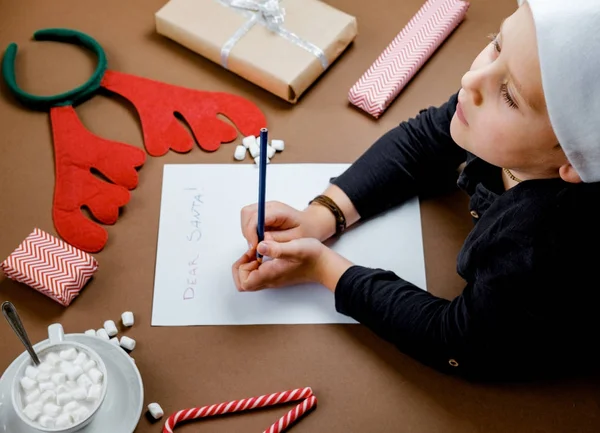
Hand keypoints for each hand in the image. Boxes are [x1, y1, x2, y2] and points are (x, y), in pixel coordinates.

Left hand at [231, 239, 353, 291]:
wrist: (326, 265)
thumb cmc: (313, 257)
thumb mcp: (295, 247)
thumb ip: (276, 248)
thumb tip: (259, 246)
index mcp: (270, 275)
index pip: (244, 282)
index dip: (241, 267)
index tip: (252, 252)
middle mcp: (269, 280)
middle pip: (244, 282)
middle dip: (242, 266)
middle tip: (252, 251)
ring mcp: (273, 278)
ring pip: (250, 277)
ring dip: (249, 263)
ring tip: (260, 249)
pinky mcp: (277, 274)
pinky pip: (259, 273)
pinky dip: (257, 263)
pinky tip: (267, 251)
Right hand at [240, 201, 335, 248]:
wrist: (312, 223)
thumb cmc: (307, 231)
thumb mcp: (296, 240)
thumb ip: (278, 241)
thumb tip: (261, 242)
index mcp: (279, 211)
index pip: (256, 217)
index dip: (251, 232)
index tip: (255, 247)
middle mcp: (270, 206)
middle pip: (247, 213)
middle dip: (247, 231)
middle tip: (256, 247)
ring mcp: (265, 208)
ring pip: (246, 216)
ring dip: (248, 232)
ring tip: (259, 244)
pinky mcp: (263, 213)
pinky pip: (249, 220)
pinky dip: (250, 231)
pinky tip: (260, 240)